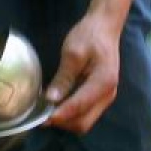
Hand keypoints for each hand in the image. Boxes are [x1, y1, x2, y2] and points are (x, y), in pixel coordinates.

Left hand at [44, 11, 121, 134]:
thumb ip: (63, 78)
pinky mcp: (100, 97)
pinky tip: (58, 105)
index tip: (42, 118)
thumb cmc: (90, 36)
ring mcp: (106, 97)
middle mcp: (108, 94)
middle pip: (84, 122)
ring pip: (85, 121)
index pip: (80, 106)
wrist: (105, 28)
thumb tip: (51, 99)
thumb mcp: (73, 53)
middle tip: (42, 116)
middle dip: (63, 122)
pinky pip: (85, 114)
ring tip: (48, 111)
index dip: (60, 115)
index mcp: (103, 82)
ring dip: (66, 120)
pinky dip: (71, 114)